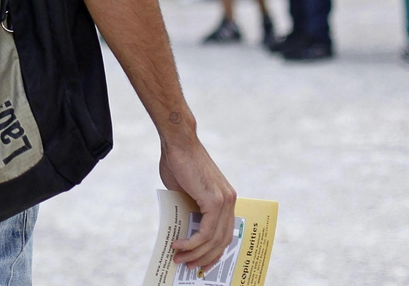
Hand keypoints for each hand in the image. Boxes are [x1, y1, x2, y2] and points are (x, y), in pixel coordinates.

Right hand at [159, 139, 236, 271]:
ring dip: (196, 253)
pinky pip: (206, 231)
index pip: (225, 232)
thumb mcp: (183, 192)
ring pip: (214, 239)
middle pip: (222, 240)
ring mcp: (225, 201)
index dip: (213, 251)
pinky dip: (192, 242)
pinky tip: (179, 245)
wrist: (178, 142)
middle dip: (204, 257)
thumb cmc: (178, 162)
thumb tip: (183, 229)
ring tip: (179, 258)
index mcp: (225, 199)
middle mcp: (230, 201)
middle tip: (188, 265)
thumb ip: (188, 209)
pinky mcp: (215, 201)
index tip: (200, 261)